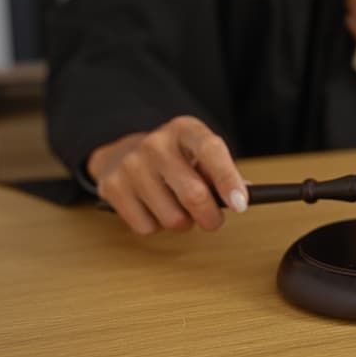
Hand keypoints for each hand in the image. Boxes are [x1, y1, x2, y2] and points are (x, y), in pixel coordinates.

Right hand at [87, 116, 247, 235]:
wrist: (124, 153)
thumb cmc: (175, 158)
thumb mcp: (199, 154)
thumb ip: (221, 172)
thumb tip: (243, 195)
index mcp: (184, 129)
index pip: (210, 150)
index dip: (228, 179)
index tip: (241, 204)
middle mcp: (156, 143)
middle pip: (193, 193)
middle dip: (210, 217)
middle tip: (213, 221)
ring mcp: (131, 165)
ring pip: (172, 218)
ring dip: (183, 223)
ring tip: (178, 208)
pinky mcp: (112, 187)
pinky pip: (147, 227)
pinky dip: (156, 226)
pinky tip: (153, 208)